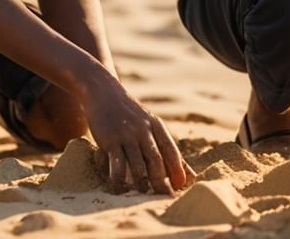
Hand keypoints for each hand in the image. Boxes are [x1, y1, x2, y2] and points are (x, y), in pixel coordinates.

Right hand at [81, 78, 193, 194]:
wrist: (103, 92)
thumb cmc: (129, 114)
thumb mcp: (149, 124)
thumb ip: (165, 147)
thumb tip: (186, 175)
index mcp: (156, 126)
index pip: (170, 150)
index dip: (177, 169)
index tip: (181, 185)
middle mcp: (143, 129)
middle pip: (156, 160)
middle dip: (161, 181)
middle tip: (165, 197)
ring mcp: (126, 134)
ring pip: (137, 165)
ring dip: (141, 183)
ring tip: (143, 195)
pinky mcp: (109, 140)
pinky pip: (116, 165)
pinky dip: (119, 180)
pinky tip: (120, 189)